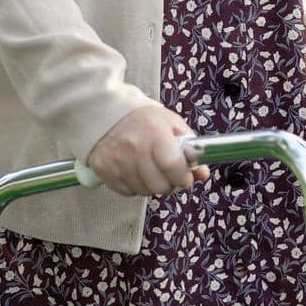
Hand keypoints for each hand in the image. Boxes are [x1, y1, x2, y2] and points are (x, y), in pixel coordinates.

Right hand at [85, 103, 210, 196]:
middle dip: (169, 184)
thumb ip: (190, 148)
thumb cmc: (145, 119)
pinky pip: (127, 192)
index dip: (183, 177)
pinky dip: (135, 187)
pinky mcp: (103, 170)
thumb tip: (203, 174)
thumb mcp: (172, 124)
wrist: (107, 113)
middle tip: (169, 176)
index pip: (172, 165)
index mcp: (155, 131)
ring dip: (152, 187)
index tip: (186, 177)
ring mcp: (117, 159)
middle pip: (159, 184)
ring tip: (151, 172)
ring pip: (143, 191)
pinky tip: (136, 173)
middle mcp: (134, 146)